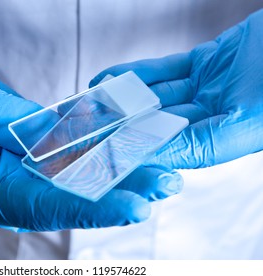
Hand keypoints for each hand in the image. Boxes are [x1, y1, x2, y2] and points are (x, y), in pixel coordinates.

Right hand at [0, 56, 181, 230]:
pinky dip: (96, 157)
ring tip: (159, 174)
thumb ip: (22, 125)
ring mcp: (15, 177)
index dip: (92, 207)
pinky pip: (64, 161)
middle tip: (164, 185)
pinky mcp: (25, 160)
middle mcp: (4, 193)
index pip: (45, 206)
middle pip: (67, 198)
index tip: (136, 206)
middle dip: (117, 193)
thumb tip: (68, 139)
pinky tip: (127, 152)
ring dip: (115, 177)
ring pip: (72, 182)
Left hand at [90, 10, 262, 168]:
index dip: (137, 152)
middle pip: (159, 123)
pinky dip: (140, 73)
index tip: (101, 153)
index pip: (171, 151)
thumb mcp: (249, 122)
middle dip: (123, 124)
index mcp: (227, 139)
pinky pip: (166, 69)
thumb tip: (154, 155)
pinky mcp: (207, 62)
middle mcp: (215, 117)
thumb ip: (202, 143)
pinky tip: (112, 78)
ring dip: (125, 98)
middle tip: (87, 127)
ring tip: (91, 101)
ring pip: (158, 96)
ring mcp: (210, 88)